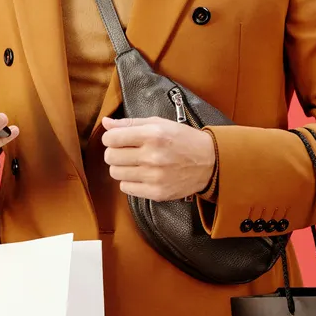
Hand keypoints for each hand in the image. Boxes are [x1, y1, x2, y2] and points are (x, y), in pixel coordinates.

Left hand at [100, 116, 215, 200]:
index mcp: (153, 135)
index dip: (110, 138)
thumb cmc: (183, 140)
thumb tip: (106, 123)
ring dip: (121, 167)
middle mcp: (153, 156)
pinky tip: (141, 174)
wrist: (209, 162)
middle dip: (114, 152)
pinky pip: (126, 188)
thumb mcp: (159, 123)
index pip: (111, 138)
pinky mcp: (157, 193)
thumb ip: (130, 123)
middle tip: (126, 151)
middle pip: (110, 157)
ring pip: (116, 173)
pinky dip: (130, 181)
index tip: (116, 139)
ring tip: (135, 162)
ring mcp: (154, 177)